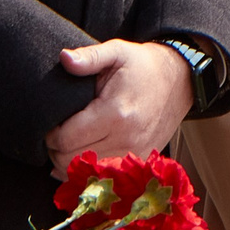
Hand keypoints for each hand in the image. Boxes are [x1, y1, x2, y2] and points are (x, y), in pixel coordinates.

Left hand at [45, 41, 192, 172]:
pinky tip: (83, 157)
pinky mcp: (140, 159)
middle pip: (73, 160)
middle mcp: (126, 138)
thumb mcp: (117, 52)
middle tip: (54, 136)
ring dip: (70, 163)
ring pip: (88, 174)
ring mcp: (135, 152)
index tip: (50, 125)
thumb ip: (89, 57)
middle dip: (56, 151)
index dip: (51, 134)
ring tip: (68, 144)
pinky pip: (106, 177)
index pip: (68, 138)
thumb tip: (64, 59)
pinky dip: (90, 172)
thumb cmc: (143, 66)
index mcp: (115, 112)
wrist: (179, 80)